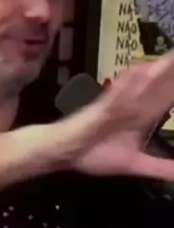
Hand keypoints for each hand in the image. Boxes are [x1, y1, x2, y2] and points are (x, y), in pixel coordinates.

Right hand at [57, 53, 173, 179]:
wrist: (65, 152)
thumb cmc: (95, 154)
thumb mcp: (134, 164)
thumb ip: (160, 167)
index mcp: (142, 117)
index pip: (167, 99)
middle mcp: (133, 106)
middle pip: (159, 87)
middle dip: (172, 74)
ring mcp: (117, 104)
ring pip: (142, 86)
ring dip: (157, 72)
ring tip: (172, 59)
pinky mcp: (101, 108)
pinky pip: (116, 95)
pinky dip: (127, 84)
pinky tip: (140, 70)